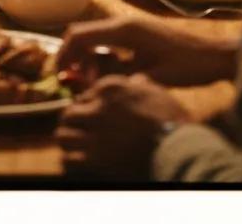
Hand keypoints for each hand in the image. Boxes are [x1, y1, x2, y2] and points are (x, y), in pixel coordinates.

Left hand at [56, 74, 191, 178]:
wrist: (178, 149)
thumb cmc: (172, 119)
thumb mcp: (156, 91)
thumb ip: (139, 84)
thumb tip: (135, 80)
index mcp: (110, 87)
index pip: (86, 94)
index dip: (89, 106)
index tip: (93, 114)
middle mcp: (98, 107)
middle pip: (70, 112)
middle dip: (73, 122)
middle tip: (81, 130)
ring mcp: (94, 133)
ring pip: (63, 134)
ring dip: (69, 140)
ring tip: (77, 145)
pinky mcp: (95, 158)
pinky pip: (68, 159)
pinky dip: (71, 161)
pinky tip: (80, 161)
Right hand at [57, 17, 237, 86]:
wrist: (215, 55)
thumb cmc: (191, 66)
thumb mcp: (158, 79)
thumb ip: (127, 82)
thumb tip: (100, 93)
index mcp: (125, 30)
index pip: (82, 35)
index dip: (64, 53)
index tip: (56, 73)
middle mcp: (123, 22)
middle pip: (83, 33)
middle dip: (72, 55)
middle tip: (70, 81)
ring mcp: (130, 26)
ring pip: (94, 37)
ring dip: (86, 57)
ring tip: (90, 82)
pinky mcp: (136, 33)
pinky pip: (107, 41)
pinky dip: (99, 55)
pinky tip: (106, 75)